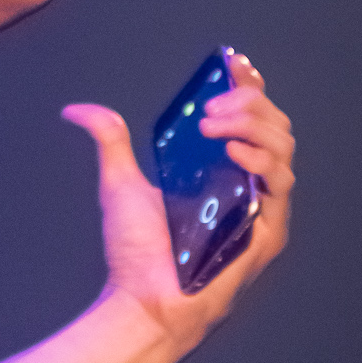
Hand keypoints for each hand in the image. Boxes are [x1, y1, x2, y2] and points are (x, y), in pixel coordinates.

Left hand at [61, 52, 294, 362]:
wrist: (141, 300)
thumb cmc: (136, 252)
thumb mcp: (120, 184)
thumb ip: (109, 141)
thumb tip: (77, 110)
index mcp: (223, 168)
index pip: (250, 116)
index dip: (248, 85)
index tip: (231, 62)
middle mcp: (248, 184)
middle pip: (273, 124)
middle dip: (247, 102)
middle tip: (209, 108)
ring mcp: (262, 208)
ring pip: (283, 146)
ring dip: (253, 125)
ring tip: (213, 125)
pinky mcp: (268, 233)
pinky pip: (281, 185)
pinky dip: (262, 160)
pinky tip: (235, 152)